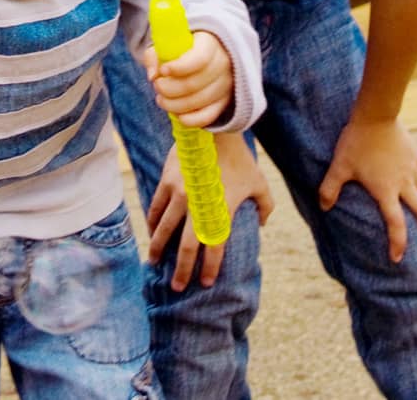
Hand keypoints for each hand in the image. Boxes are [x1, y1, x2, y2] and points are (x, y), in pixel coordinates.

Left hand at [143, 30, 234, 127]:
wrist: (206, 55)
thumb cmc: (182, 49)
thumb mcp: (166, 44)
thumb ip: (155, 55)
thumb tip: (152, 75)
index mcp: (210, 43)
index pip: (199, 59)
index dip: (178, 68)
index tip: (163, 70)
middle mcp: (223, 63)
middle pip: (194, 83)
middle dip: (169, 88)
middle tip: (157, 85)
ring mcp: (226, 84)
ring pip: (199, 101)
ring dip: (174, 104)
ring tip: (161, 99)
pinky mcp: (225, 102)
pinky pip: (208, 116)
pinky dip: (189, 119)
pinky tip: (176, 114)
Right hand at [146, 133, 273, 290]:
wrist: (214, 129)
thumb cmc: (240, 157)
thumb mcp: (259, 182)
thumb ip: (265, 206)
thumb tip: (262, 223)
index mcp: (221, 209)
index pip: (215, 247)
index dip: (210, 267)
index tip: (206, 282)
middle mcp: (197, 205)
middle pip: (186, 246)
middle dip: (181, 269)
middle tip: (177, 287)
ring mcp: (179, 193)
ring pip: (164, 228)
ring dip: (158, 247)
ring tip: (153, 261)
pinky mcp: (167, 180)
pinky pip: (156, 206)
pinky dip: (153, 221)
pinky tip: (151, 230)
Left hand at [318, 115, 416, 262]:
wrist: (376, 115)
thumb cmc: (355, 142)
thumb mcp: (339, 166)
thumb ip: (329, 188)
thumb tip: (323, 208)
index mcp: (386, 191)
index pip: (396, 225)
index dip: (398, 244)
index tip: (397, 258)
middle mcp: (404, 184)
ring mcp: (413, 169)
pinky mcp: (416, 156)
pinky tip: (415, 180)